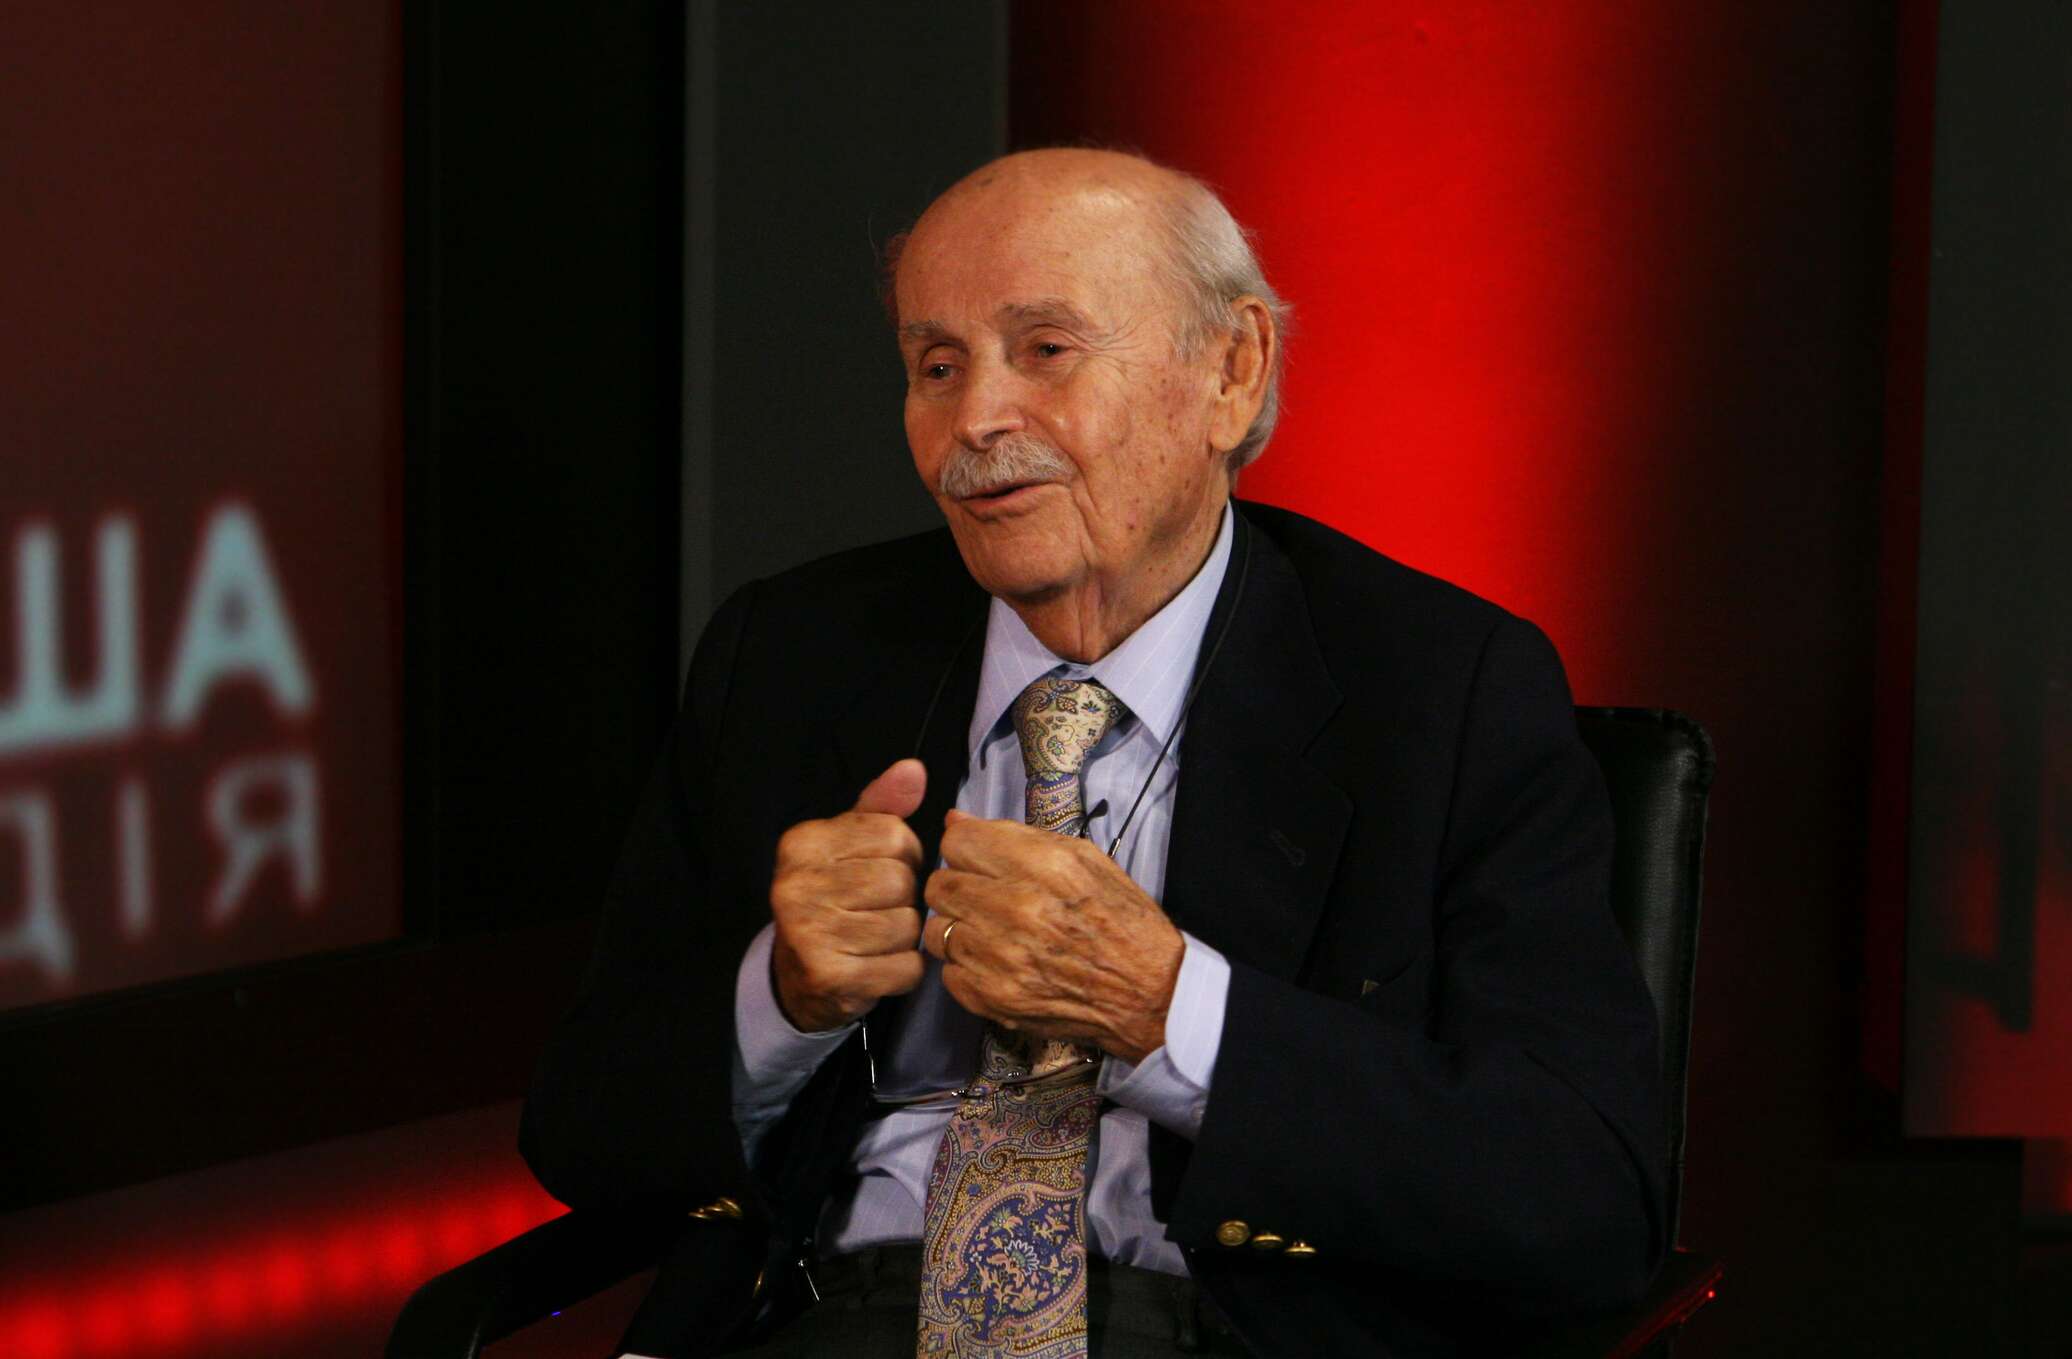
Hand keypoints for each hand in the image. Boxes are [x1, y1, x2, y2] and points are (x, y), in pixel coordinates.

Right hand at [769, 759, 927, 1032]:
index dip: (904, 855)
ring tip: (876, 939)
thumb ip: (882, 807)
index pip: (893, 834)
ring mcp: (809, 934)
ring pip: (908, 926)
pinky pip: (905, 968)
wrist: (795, 977)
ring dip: (905, 937)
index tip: (879, 870)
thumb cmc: (833, 899)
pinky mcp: (830, 978)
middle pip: (901, 881)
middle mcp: (796, 885)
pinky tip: (878, 966)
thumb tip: (914, 769)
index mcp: (802, 844)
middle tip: (877, 909)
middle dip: (904, 898)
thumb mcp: (849, 845)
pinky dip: (904, 971)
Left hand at [922, 810, 1183, 1062]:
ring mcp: (1000, 958)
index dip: (967, 848)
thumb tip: (956, 821)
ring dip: (959, 929)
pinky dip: (967, 968)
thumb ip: (1016, 837)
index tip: (981, 860)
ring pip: (937, 930)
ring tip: (992, 933)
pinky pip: (947, 973)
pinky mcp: (992, 998)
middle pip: (939, 885)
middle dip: (958, 886)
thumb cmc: (1121, 920)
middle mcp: (1016, 909)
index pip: (957, 842)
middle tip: (985, 897)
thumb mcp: (1085, 859)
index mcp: (1043, 866)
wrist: (1150, 993)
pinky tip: (997, 964)